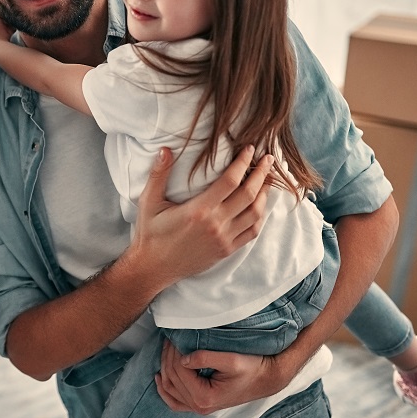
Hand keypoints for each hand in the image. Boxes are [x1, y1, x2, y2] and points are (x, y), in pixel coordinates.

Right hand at [132, 146, 271, 287]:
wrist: (153, 267)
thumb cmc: (150, 234)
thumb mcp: (149, 202)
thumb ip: (158, 174)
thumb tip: (165, 150)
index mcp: (199, 210)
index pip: (230, 181)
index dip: (243, 163)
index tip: (249, 150)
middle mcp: (216, 224)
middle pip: (249, 194)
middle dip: (261, 174)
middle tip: (268, 159)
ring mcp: (224, 239)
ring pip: (255, 214)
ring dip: (264, 194)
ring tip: (267, 179)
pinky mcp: (226, 250)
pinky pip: (252, 232)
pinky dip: (260, 216)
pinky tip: (260, 206)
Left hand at [155, 340, 288, 413]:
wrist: (265, 379)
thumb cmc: (251, 368)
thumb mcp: (231, 359)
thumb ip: (205, 357)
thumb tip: (183, 358)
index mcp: (205, 396)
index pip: (178, 370)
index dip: (173, 351)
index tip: (174, 336)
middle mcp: (199, 406)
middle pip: (172, 378)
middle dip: (168, 356)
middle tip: (170, 338)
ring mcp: (198, 408)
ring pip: (170, 388)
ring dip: (164, 368)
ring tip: (167, 349)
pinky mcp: (200, 405)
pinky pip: (175, 402)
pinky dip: (165, 390)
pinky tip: (159, 377)